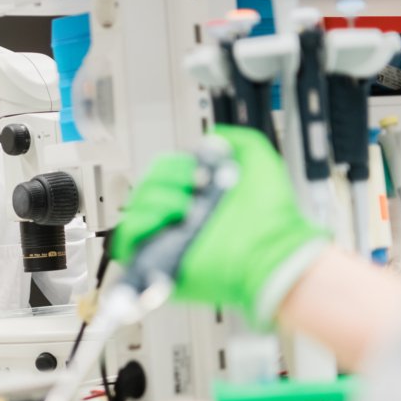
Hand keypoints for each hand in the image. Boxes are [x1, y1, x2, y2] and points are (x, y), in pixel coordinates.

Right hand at [111, 125, 328, 326]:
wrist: (273, 251)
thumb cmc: (273, 217)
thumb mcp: (261, 162)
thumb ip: (239, 141)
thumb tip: (212, 139)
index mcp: (197, 198)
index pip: (162, 174)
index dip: (171, 166)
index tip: (194, 169)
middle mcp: (180, 218)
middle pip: (144, 188)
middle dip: (163, 178)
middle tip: (190, 184)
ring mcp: (168, 240)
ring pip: (135, 209)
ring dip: (156, 199)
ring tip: (184, 206)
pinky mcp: (159, 262)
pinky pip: (128, 240)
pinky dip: (139, 223)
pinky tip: (169, 219)